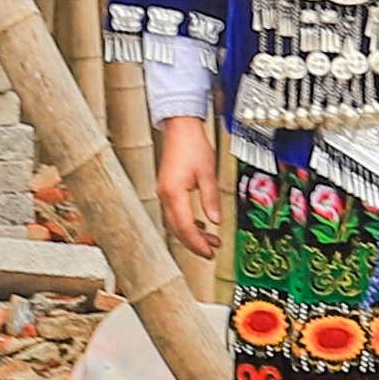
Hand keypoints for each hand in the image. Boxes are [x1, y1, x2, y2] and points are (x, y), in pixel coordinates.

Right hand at [155, 117, 224, 258]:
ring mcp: (163, 192)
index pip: (185, 226)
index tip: (209, 252)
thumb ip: (211, 199)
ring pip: (175, 222)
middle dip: (194, 243)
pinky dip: (186, 222)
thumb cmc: (192, 144)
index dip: (197, 243)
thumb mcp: (208, 173)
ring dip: (191, 233)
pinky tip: (199, 223)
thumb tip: (215, 220)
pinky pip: (174, 213)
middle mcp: (164, 194)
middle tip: (211, 251)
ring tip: (210, 239)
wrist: (180, 127)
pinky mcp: (166, 188)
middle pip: (177, 229)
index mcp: (173, 192)